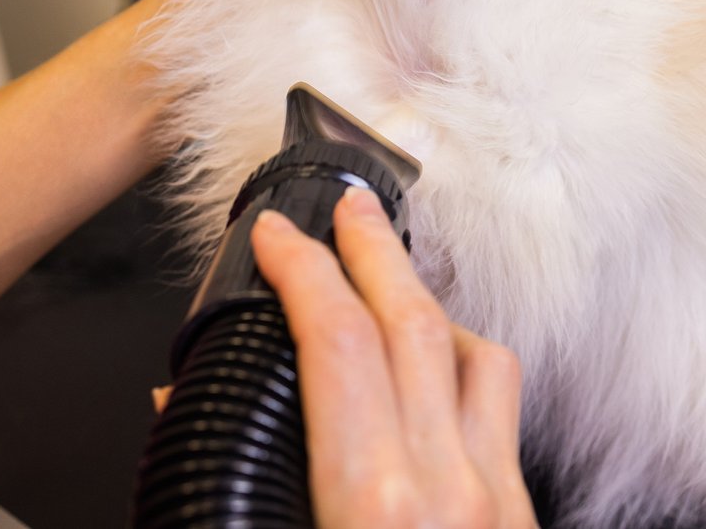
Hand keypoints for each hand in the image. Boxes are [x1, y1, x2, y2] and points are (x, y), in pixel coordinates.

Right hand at [251, 191, 537, 528]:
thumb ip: (232, 481)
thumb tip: (181, 406)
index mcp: (371, 503)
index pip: (340, 343)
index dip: (303, 271)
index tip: (277, 235)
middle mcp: (447, 487)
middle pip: (416, 324)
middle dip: (376, 251)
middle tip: (351, 208)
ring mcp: (498, 497)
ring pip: (477, 355)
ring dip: (428, 304)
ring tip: (390, 280)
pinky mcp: (524, 515)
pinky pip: (504, 411)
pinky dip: (467, 365)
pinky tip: (441, 368)